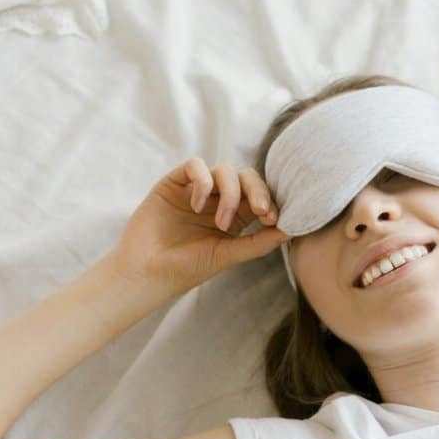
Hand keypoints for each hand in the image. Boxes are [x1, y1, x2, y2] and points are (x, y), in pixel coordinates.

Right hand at [104, 157, 291, 296]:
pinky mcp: (174, 182)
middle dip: (258, 190)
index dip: (269, 201)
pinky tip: (196, 205)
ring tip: (220, 223)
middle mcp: (217, 200)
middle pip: (247, 177)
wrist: (147, 273)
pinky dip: (203, 182)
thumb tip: (291, 230)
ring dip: (230, 193)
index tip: (272, 217)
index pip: (259, 196)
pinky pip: (196, 166)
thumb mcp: (227, 255)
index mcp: (234, 218)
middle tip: (260, 210)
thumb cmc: (186, 269)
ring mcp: (196, 190)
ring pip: (225, 170)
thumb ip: (258, 242)